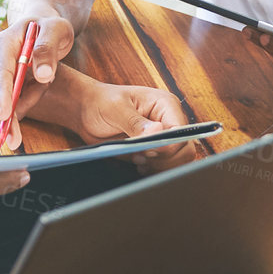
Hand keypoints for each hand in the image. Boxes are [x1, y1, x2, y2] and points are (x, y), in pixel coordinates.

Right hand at [0, 11, 75, 148]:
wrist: (43, 24)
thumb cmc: (51, 26)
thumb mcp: (58, 30)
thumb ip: (48, 50)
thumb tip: (41, 74)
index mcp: (5, 41)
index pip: (0, 70)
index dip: (1, 94)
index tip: (5, 115)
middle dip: (5, 115)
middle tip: (14, 140)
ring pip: (0, 99)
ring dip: (22, 103)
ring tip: (44, 86)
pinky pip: (7, 100)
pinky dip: (23, 102)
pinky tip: (37, 89)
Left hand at [65, 78, 203, 172]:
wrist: (87, 112)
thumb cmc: (101, 102)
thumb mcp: (116, 108)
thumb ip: (135, 122)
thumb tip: (157, 132)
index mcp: (166, 105)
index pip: (181, 131)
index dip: (168, 146)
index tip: (147, 150)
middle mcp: (169, 122)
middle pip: (184, 150)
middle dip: (164, 159)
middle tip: (140, 157)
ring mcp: (163, 138)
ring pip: (177, 161)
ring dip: (158, 166)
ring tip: (137, 159)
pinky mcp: (154, 151)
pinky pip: (164, 167)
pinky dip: (153, 171)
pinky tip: (139, 165)